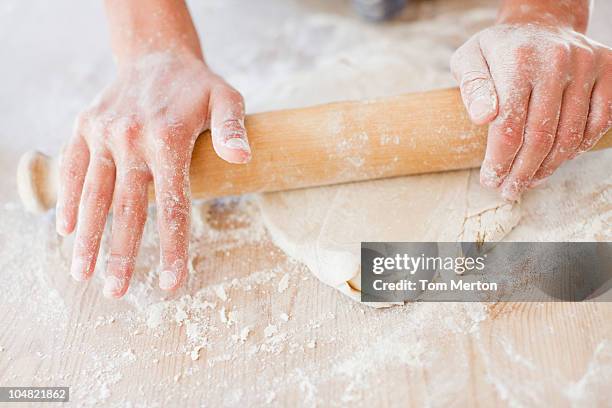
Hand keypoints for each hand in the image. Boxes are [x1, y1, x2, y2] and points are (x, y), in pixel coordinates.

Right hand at [56, 51, 250, 296]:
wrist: (156, 55)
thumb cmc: (198, 86)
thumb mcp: (226, 98)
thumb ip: (233, 128)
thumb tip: (242, 158)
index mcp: (168, 140)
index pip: (172, 207)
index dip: (171, 249)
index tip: (170, 284)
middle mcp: (131, 139)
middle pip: (127, 209)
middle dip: (121, 254)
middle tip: (116, 293)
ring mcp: (103, 133)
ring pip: (94, 194)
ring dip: (88, 237)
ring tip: (82, 273)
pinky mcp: (85, 127)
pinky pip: (73, 168)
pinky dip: (69, 199)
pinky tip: (68, 229)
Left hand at [451, 23, 610, 199]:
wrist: (540, 23)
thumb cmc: (498, 50)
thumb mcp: (469, 59)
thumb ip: (472, 88)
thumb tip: (483, 118)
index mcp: (518, 60)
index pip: (510, 126)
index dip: (500, 161)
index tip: (490, 180)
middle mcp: (556, 61)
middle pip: (540, 137)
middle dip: (522, 172)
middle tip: (509, 190)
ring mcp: (587, 65)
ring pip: (570, 135)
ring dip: (549, 167)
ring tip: (530, 181)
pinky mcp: (608, 71)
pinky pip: (599, 122)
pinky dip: (578, 148)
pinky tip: (557, 160)